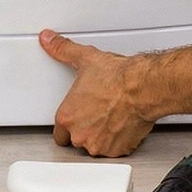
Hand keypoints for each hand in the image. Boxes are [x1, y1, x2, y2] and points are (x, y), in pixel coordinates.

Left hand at [39, 29, 154, 155]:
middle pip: (76, 140)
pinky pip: (114, 151)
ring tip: (111, 117)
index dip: (69, 123)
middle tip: (98, 113)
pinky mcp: (117, 150)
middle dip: (86, 130)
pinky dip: (118, 142)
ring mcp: (99, 145)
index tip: (79, 114)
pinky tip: (122, 125)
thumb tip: (49, 40)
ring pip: (95, 146)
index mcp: (67, 117)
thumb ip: (63, 50)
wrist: (142, 87)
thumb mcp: (85, 59)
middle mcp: (80, 134)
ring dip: (101, 137)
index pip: (59, 133)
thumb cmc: (117, 78)